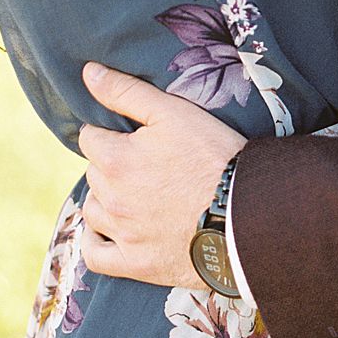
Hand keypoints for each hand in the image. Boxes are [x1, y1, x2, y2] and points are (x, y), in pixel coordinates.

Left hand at [74, 62, 245, 288]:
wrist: (250, 215)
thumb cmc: (214, 157)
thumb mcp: (173, 112)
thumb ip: (125, 91)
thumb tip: (88, 72)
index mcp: (114, 159)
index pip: (90, 137)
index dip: (111, 133)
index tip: (133, 138)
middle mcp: (111, 198)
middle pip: (94, 173)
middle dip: (111, 165)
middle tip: (144, 165)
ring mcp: (123, 234)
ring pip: (93, 210)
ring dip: (106, 200)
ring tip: (135, 195)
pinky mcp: (137, 265)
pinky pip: (95, 257)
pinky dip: (96, 243)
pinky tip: (108, 232)